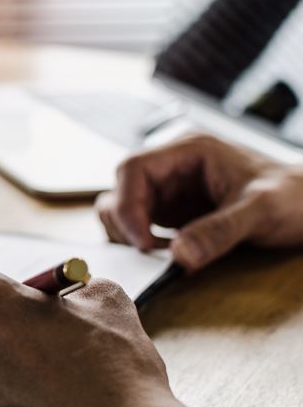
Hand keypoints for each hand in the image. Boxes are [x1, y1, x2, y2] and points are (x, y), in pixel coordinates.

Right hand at [96, 134, 302, 270]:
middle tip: (147, 253)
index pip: (133, 168)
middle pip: (121, 189)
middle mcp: (173, 166)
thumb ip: (220, 232)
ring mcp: (171, 189)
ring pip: (123, 207)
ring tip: (159, 254)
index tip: (142, 241)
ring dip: (130, 233)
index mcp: (189, 150)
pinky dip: (141, 241)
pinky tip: (169, 254)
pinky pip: (140, 224)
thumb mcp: (261, 212)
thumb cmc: (294, 198)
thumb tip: (179, 256)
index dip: (127, 205)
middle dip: (126, 222)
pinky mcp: (173, 211)